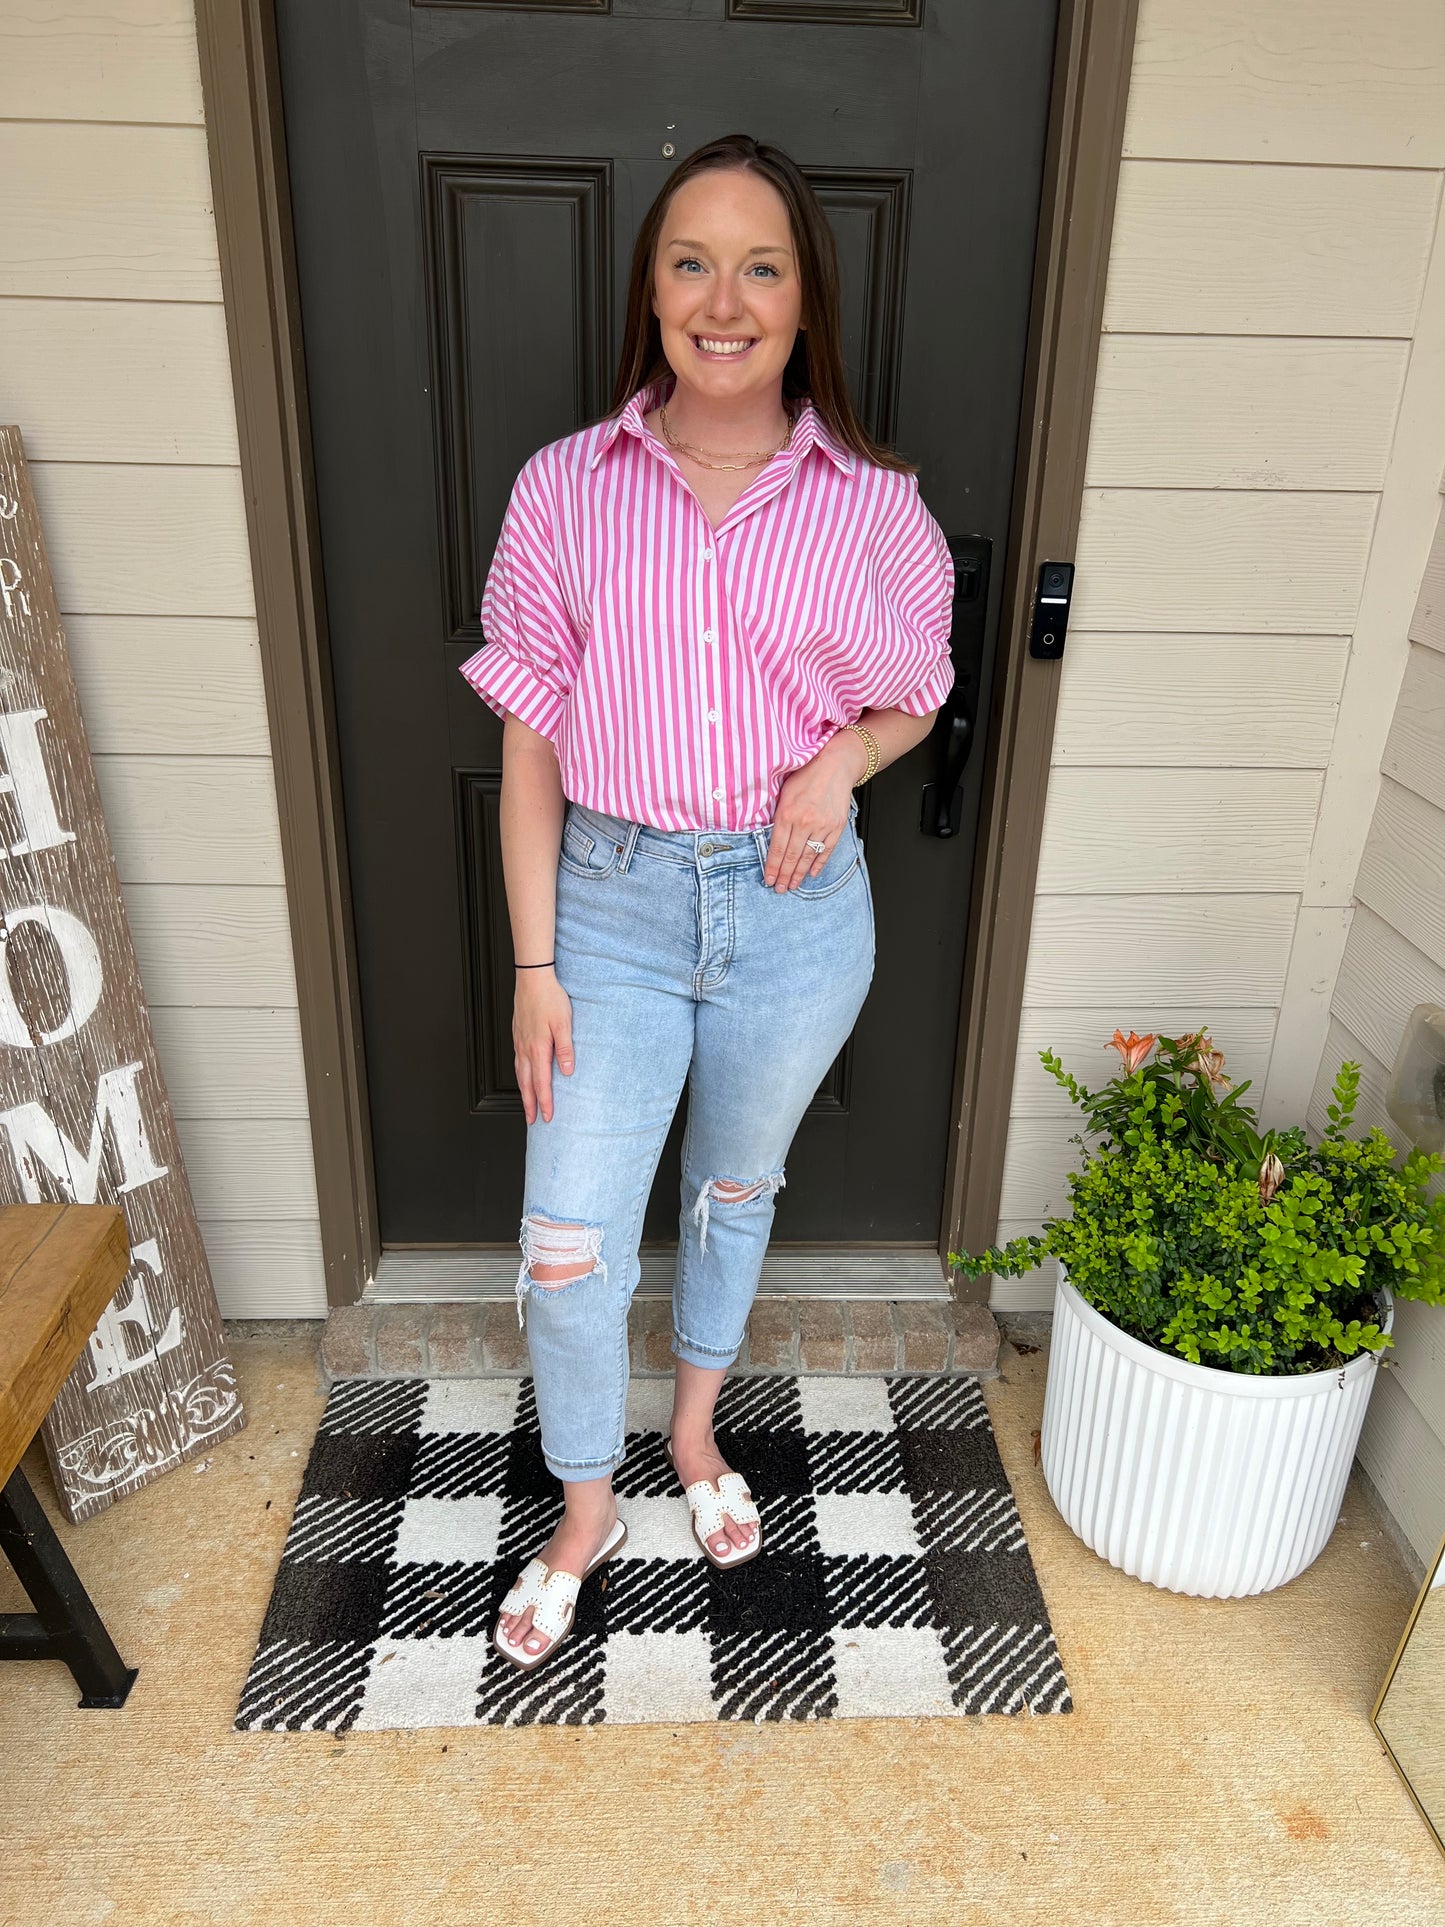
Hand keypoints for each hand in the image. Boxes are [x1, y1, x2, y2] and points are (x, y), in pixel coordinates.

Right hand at [514, 969, 573, 1122]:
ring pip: (519, 1074)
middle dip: (530, 1104)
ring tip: (527, 1104)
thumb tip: (567, 1071)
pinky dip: (519, 1075)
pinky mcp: (517, 1035)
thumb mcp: (564, 1023)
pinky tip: (522, 1076)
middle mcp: (525, 1048)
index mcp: (538, 1048)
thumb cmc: (549, 998)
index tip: (547, 1117)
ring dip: (523, 1092)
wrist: (532, 979)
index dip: (544, 1102)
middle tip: (532, 1120)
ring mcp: (519, 1042)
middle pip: (526, 1083)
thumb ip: (565, 1049)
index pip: (541, 1083)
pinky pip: (516, 1061)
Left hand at [764, 729, 866, 892]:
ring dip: (800, 873)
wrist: (835, 765)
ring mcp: (822, 826)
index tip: (769, 879)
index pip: (777, 848)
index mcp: (788, 813)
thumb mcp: (784, 792)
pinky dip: (819, 863)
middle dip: (785, 875)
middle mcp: (805, 822)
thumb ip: (777, 815)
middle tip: (779, 889)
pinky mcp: (837, 826)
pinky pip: (827, 850)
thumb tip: (770, 838)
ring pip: (809, 856)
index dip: (773, 867)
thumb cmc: (806, 774)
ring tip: (793, 885)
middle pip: (792, 856)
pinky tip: (812, 873)